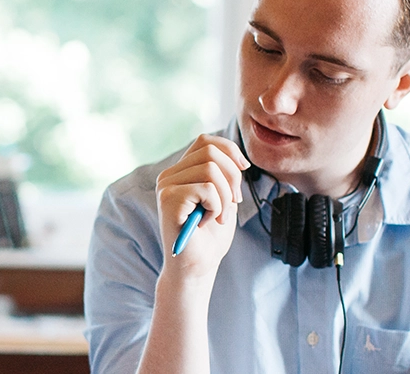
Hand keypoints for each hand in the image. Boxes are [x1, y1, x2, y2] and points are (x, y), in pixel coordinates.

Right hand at [154, 134, 251, 278]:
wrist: (196, 267)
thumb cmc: (210, 236)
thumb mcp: (223, 198)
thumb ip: (223, 175)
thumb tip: (236, 157)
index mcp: (180, 172)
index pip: (205, 141)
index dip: (230, 150)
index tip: (244, 169)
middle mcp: (168, 175)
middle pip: (211, 152)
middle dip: (233, 177)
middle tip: (233, 203)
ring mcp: (166, 187)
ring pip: (211, 170)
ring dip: (226, 196)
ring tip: (219, 216)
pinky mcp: (168, 200)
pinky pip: (207, 189)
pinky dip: (217, 207)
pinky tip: (209, 221)